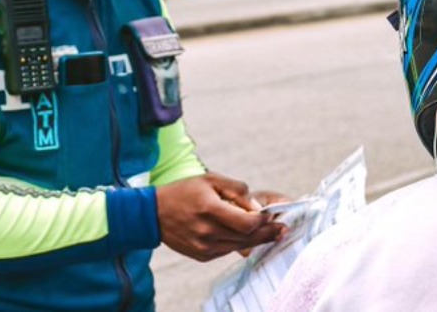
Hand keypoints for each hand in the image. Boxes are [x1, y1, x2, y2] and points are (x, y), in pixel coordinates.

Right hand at [156, 173, 285, 261]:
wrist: (154, 214)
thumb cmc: (185, 192)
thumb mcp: (210, 180)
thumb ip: (236, 189)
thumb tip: (255, 205)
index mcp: (210, 209)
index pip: (247, 223)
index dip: (263, 221)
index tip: (272, 216)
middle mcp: (207, 231)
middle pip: (248, 237)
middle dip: (267, 232)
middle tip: (282, 229)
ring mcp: (204, 246)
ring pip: (240, 245)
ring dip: (256, 239)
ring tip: (271, 233)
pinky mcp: (202, 255)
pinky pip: (227, 250)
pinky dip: (238, 242)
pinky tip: (246, 236)